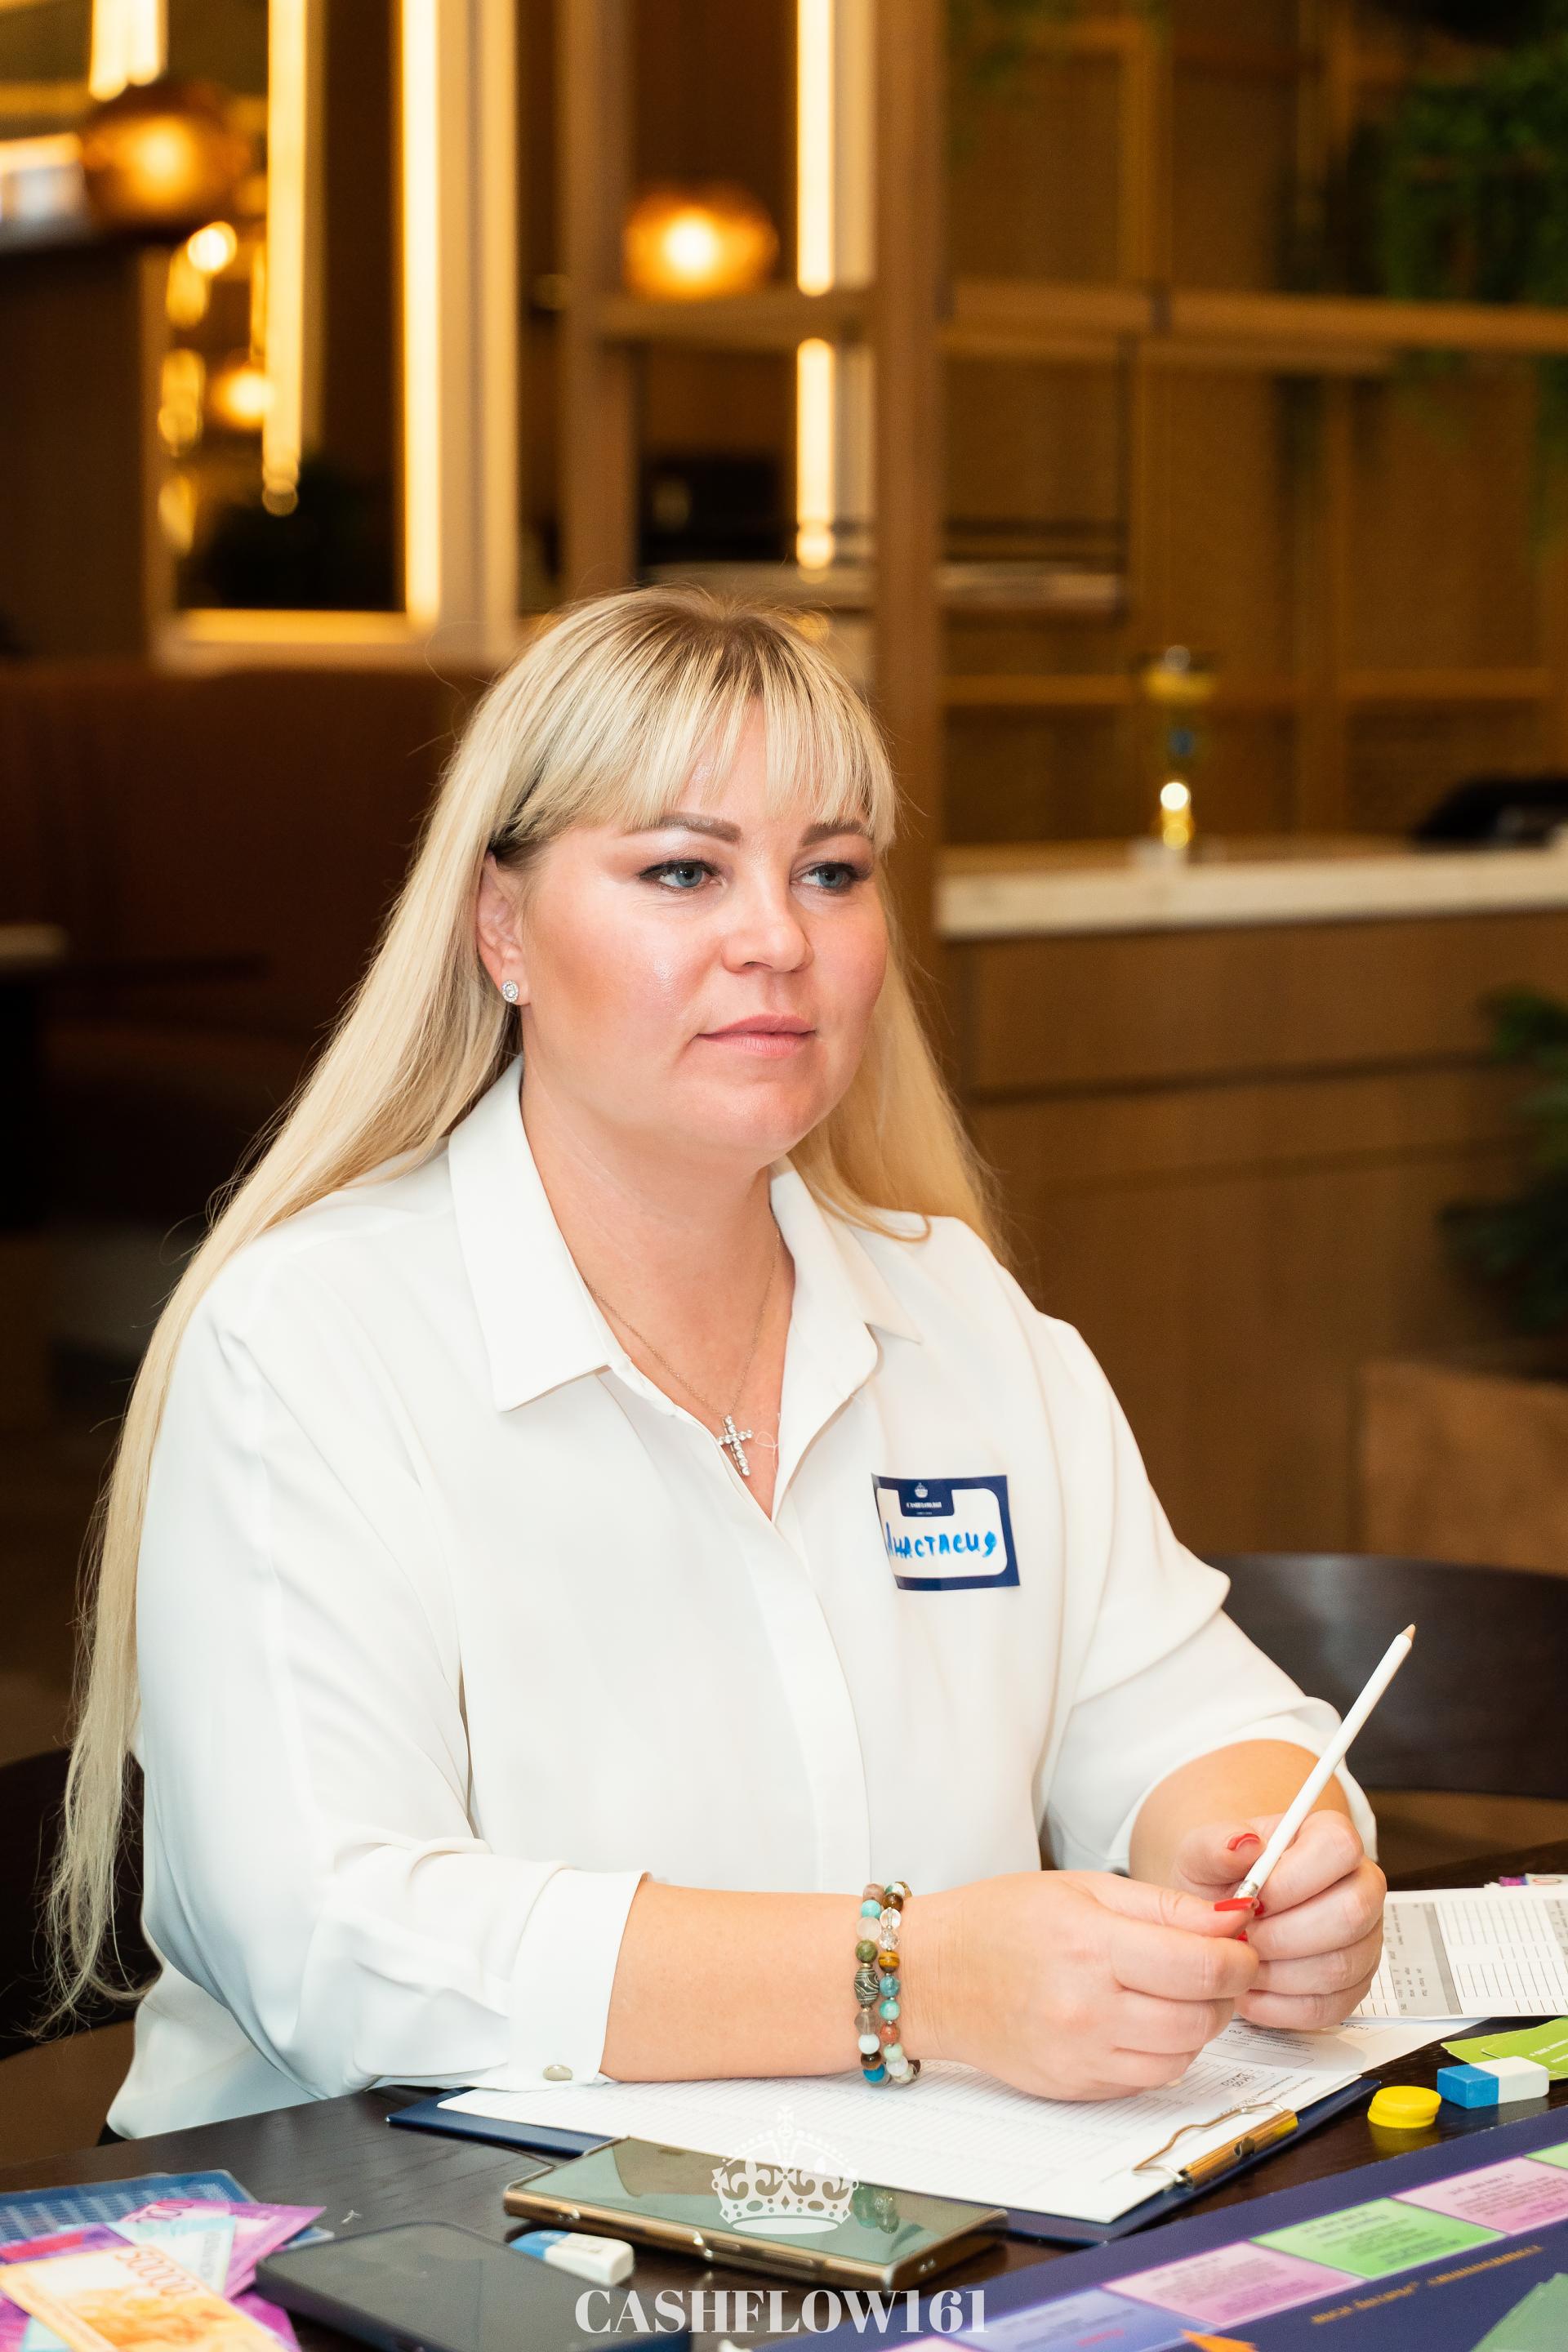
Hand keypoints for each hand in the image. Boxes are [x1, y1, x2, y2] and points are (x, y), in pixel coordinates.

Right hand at [908, 1870, 1257, 2100]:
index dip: (1239, 1957)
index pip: (1202, 1967)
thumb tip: (1235, 1919)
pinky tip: (1142, 2020)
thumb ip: (1163, 1906)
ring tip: (1175, 1993)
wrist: (931, 1975)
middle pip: (1202, 2017)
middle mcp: (1087, 2007)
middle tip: (1213, 1967)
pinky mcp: (1076, 2087)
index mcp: (1090, 1943)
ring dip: (1198, 2025)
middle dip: (1225, 1991)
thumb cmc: (1001, 1919)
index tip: (1240, 1945)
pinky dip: (1163, 2052)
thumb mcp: (1082, 1887)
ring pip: (1184, 2056)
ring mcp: (1081, 2055)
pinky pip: (1150, 2078)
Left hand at [1171, 1811, 1385, 2030]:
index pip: (1340, 1848)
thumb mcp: (1202, 1855)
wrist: (1223, 1919)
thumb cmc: (1220, 1880)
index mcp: (1330, 1839)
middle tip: (1242, 1939)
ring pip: (1340, 1966)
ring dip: (1278, 1973)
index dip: (1295, 1878)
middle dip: (1284, 1935)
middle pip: (1350, 1913)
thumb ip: (1216, 1846)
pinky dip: (1280, 2005)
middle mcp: (1360, 1887)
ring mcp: (1364, 1941)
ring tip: (1240, 1963)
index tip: (1253, 1899)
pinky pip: (1329, 2007)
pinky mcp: (1354, 1987)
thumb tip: (1245, 1844)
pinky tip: (1249, 1990)